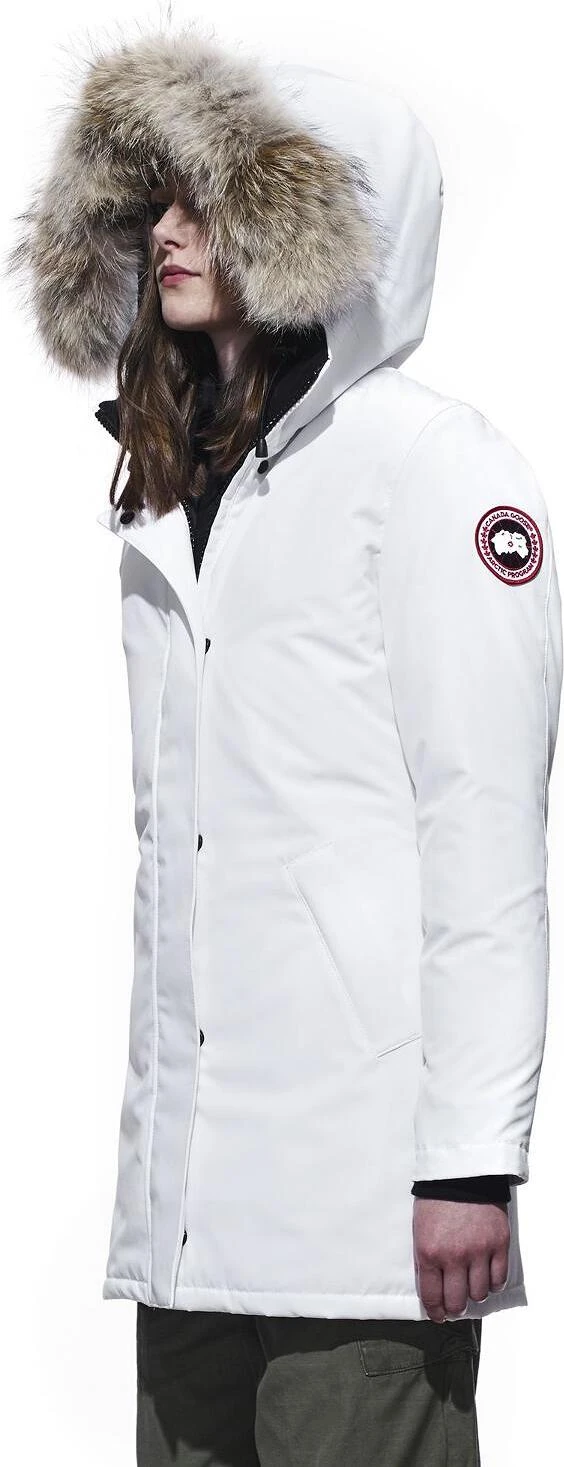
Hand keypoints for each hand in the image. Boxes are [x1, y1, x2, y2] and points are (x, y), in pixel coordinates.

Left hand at [413, 1197, 509, 1321]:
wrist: (461, 1174)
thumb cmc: (436, 1200)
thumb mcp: (419, 1230)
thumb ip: (425, 1260)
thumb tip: (431, 1289)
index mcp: (429, 1252)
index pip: (431, 1297)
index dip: (435, 1312)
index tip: (438, 1316)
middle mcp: (454, 1256)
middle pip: (457, 1302)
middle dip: (454, 1308)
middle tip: (455, 1305)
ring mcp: (479, 1251)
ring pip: (480, 1294)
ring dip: (474, 1295)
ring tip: (471, 1286)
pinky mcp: (499, 1244)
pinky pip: (499, 1279)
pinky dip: (493, 1283)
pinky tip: (487, 1277)